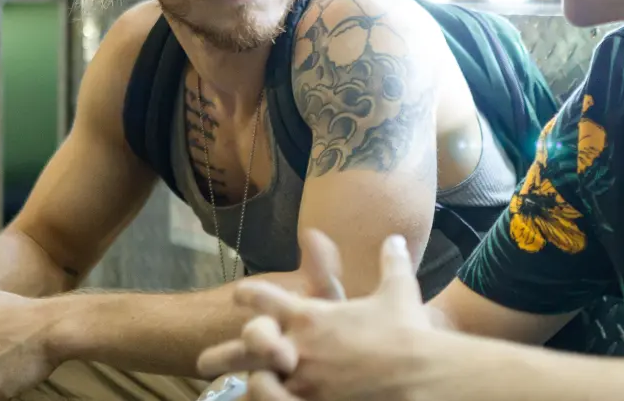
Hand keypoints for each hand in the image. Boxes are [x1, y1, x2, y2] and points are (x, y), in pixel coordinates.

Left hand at [197, 231, 441, 400]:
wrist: (418, 374)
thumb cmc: (407, 332)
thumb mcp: (399, 291)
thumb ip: (391, 263)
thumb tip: (396, 238)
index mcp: (311, 315)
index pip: (267, 298)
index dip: (249, 295)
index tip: (238, 296)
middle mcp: (298, 347)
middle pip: (246, 346)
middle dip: (223, 353)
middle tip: (205, 361)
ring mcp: (301, 382)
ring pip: (253, 385)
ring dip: (239, 388)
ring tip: (225, 393)